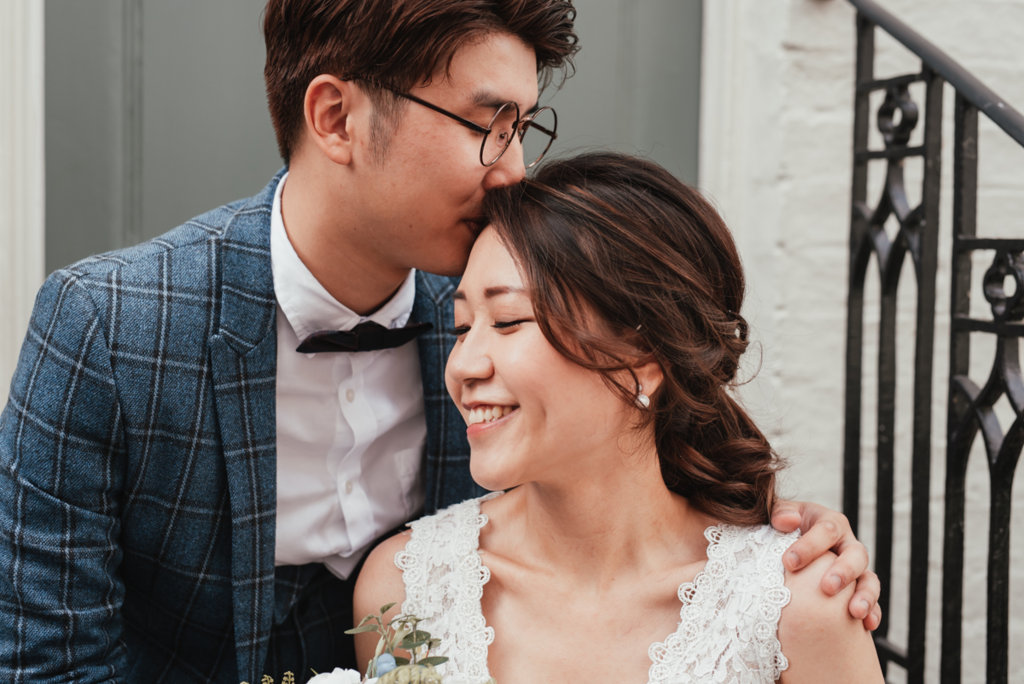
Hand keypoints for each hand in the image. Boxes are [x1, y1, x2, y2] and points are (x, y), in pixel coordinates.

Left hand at [770, 499, 881, 630]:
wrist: (789, 543)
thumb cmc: (783, 529)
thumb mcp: (780, 515)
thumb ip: (780, 513)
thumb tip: (787, 520)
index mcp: (830, 523)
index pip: (826, 530)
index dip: (809, 546)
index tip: (789, 562)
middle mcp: (847, 544)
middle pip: (856, 554)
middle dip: (844, 571)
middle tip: (827, 588)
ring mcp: (856, 569)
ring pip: (869, 579)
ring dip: (865, 595)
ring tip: (855, 612)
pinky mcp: (859, 590)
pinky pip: (873, 602)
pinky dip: (873, 612)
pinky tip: (867, 625)